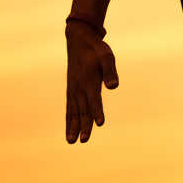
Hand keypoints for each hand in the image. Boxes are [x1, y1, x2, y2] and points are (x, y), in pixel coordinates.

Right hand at [65, 21, 117, 143]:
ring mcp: (73, 90)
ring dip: (73, 127)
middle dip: (83, 125)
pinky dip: (69, 120)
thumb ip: (110, 71)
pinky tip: (69, 132)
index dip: (97, 111)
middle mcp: (79, 87)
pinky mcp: (71, 91)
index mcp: (89, 80)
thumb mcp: (107, 56)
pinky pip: (69, 109)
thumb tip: (114, 86)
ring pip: (73, 112)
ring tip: (71, 142)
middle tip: (84, 140)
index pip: (94, 98)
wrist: (78, 40)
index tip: (99, 123)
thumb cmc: (96, 49)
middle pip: (82, 109)